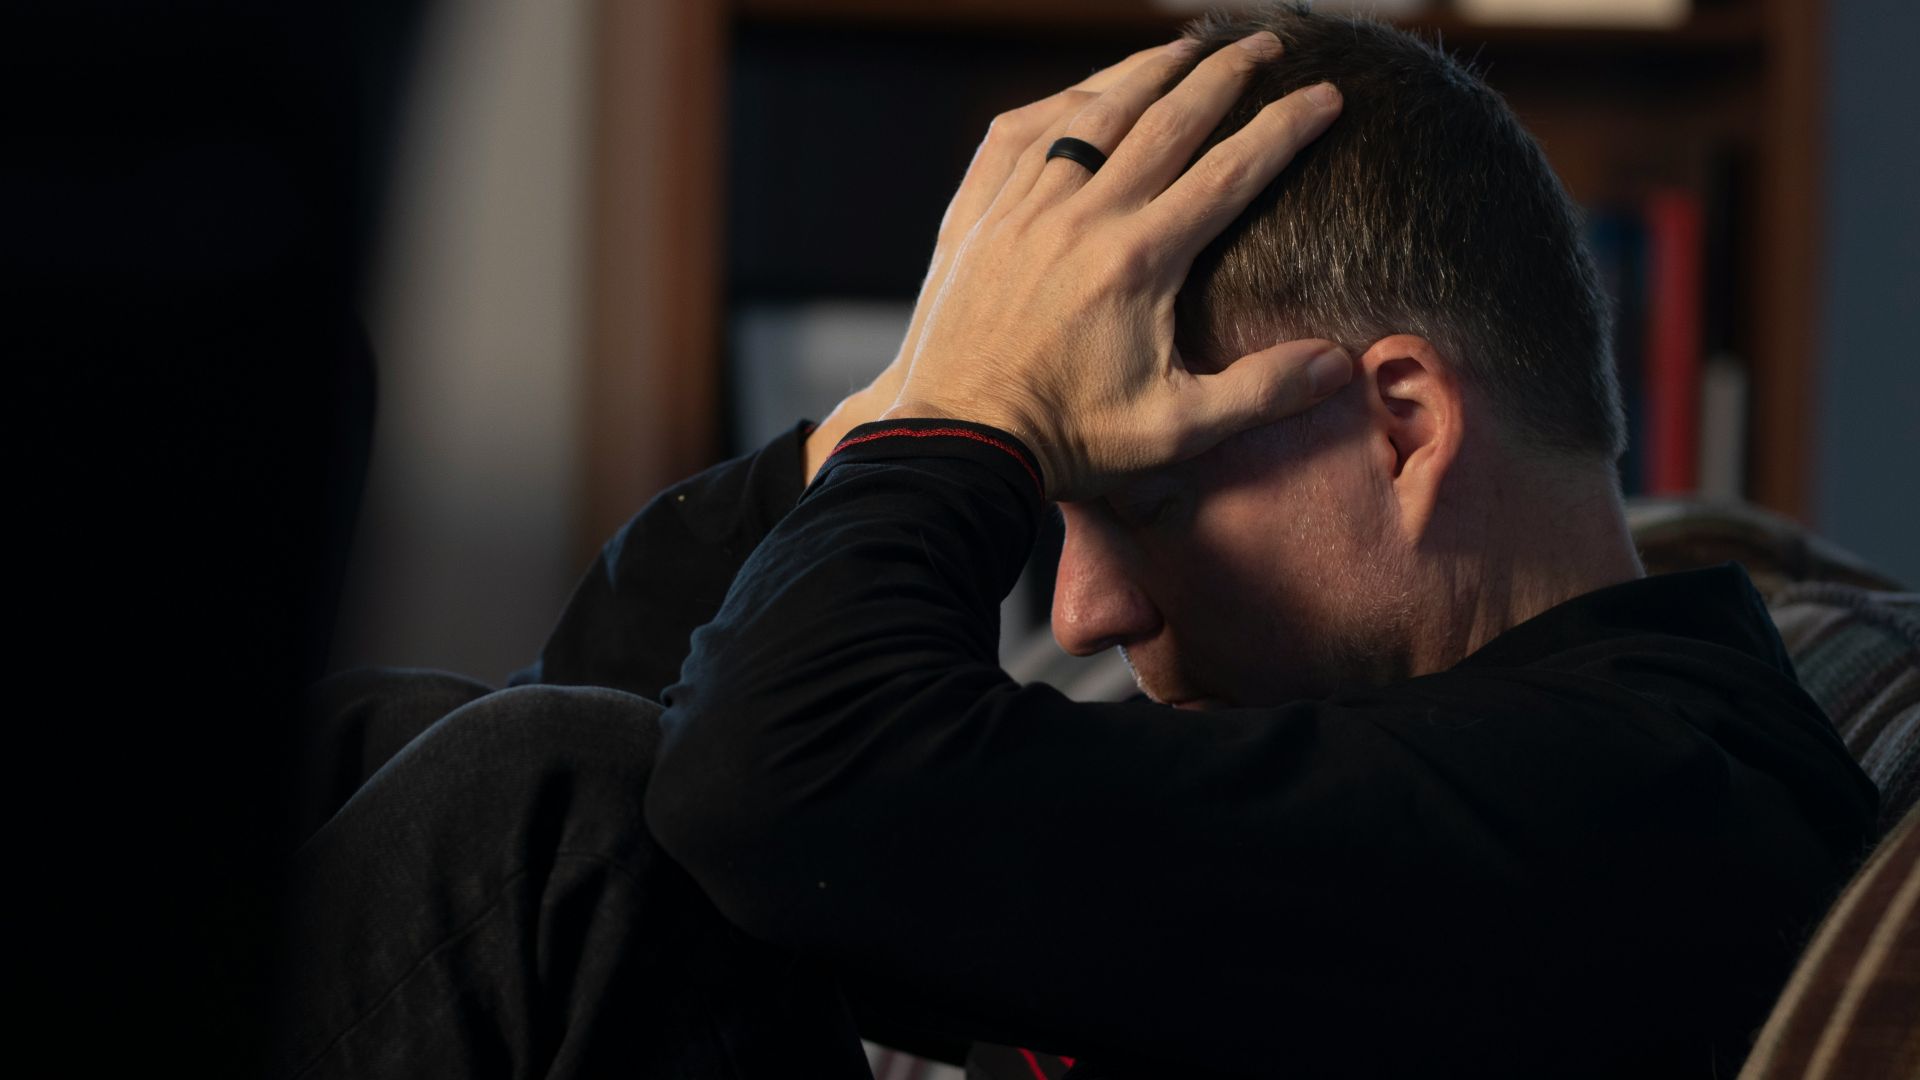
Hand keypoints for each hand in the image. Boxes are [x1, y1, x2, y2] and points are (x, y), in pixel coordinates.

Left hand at [880, 31, 1352, 501]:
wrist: (960, 443)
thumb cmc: (1069, 441)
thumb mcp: (1176, 430)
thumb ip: (1261, 392)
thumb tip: (1340, 364)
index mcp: (1139, 260)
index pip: (1232, 171)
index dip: (1286, 127)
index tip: (1325, 96)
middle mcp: (1082, 217)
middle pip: (1168, 119)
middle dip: (1226, 74)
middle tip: (1268, 44)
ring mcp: (1024, 209)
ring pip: (1092, 112)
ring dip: (1145, 71)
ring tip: (1186, 48)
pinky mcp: (980, 216)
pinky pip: (1021, 134)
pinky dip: (1061, 102)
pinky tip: (1086, 93)